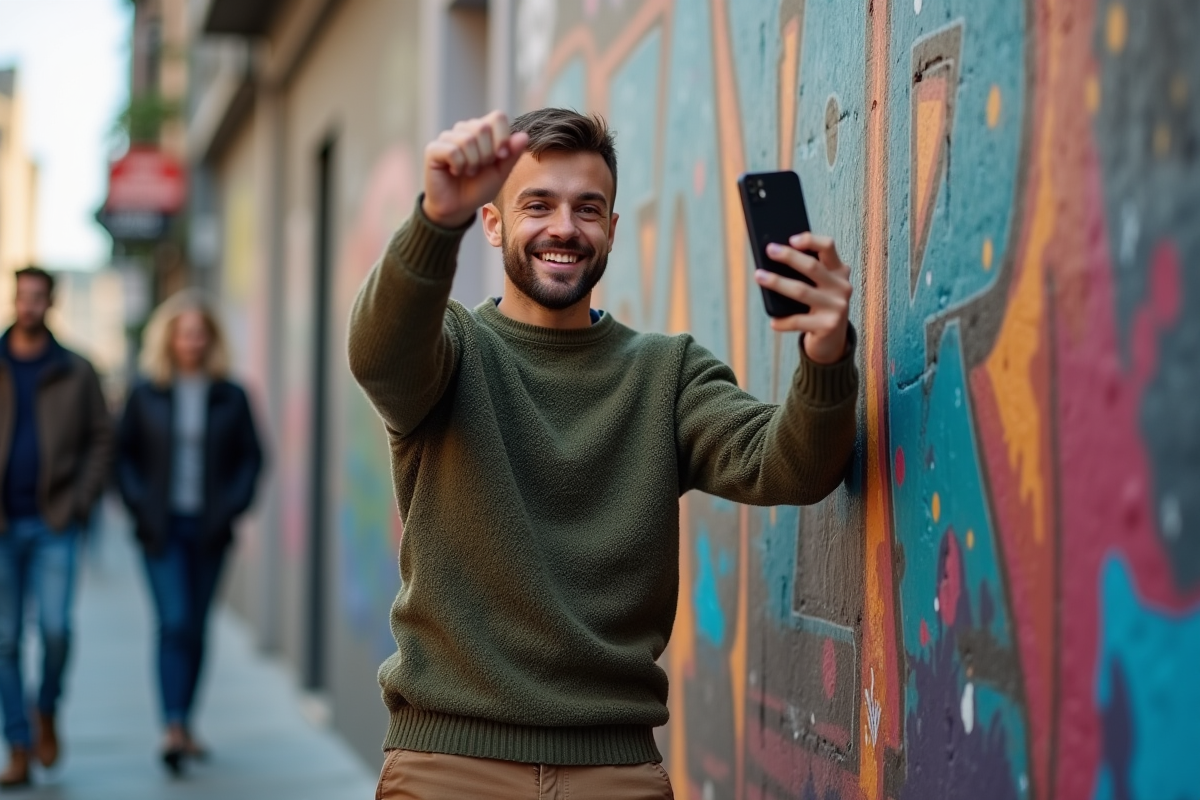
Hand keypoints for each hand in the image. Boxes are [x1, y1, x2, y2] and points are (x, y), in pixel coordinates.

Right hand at [422, 111, 529, 227]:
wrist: (458, 207)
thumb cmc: (479, 188)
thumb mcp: (501, 173)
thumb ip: (512, 154)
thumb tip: (524, 135)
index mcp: (483, 131)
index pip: (497, 117)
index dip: (502, 137)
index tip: (501, 157)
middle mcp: (465, 129)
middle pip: (483, 127)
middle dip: (487, 154)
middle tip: (480, 168)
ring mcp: (448, 137)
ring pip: (467, 139)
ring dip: (473, 162)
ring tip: (468, 172)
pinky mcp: (433, 149)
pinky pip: (452, 151)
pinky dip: (458, 166)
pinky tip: (455, 172)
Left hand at [754, 233, 852, 364]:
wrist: (832, 341)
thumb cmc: (818, 307)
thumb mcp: (819, 287)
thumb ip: (806, 273)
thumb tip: (773, 258)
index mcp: (839, 271)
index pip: (829, 247)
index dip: (810, 240)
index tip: (791, 238)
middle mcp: (842, 287)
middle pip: (812, 266)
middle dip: (788, 257)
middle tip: (769, 250)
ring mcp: (837, 307)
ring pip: (801, 291)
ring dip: (777, 282)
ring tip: (759, 276)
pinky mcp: (828, 326)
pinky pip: (798, 321)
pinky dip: (783, 321)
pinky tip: (773, 321)